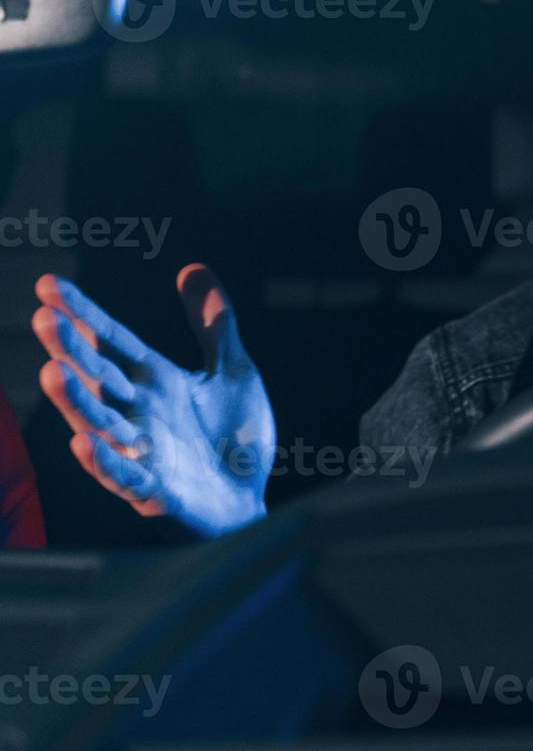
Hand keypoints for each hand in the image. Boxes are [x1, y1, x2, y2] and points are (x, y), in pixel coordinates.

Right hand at [31, 265, 274, 537]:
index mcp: (156, 382)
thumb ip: (214, 325)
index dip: (85, 314)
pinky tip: (85, 442)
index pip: (113, 341)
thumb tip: (193, 267)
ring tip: (53, 371)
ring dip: (77, 400)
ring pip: (102, 423)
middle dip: (72, 349)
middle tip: (44, 316)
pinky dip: (106, 461)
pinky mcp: (156, 490)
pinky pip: (125, 476)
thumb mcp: (233, 371)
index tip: (50, 285)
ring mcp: (144, 452)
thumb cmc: (234, 439)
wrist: (251, 500)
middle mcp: (140, 414)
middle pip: (100, 377)